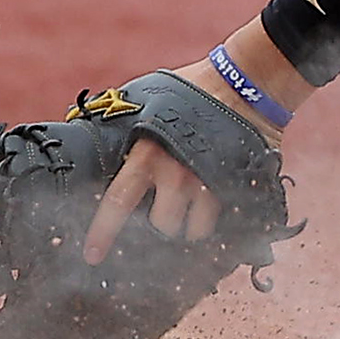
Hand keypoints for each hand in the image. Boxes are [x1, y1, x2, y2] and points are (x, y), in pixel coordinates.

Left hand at [81, 58, 271, 262]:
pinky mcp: (236, 187)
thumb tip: (92, 127)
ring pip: (194, 229)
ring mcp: (209, 183)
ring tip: (193, 209)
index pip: (118, 203)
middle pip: (162, 224)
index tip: (92, 254)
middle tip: (166, 208)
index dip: (103, 233)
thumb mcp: (149, 102)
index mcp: (148, 155)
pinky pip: (223, 221)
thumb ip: (125, 123)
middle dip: (163, 220)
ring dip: (191, 224)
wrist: (247, 84)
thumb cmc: (195, 88)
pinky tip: (217, 205)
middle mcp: (176, 174)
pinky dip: (218, 218)